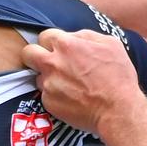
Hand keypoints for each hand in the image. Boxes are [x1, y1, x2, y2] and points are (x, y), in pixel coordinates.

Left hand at [20, 29, 143, 134]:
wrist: (117, 109)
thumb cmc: (118, 77)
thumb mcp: (110, 44)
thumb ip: (86, 36)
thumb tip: (74, 36)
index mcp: (66, 45)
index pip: (45, 35)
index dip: (52, 42)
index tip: (58, 49)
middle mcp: (52, 63)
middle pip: (28, 53)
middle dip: (35, 55)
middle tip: (47, 62)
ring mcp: (48, 84)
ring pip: (37, 76)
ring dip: (48, 78)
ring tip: (67, 85)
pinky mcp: (49, 102)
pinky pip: (46, 95)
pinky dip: (55, 96)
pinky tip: (71, 98)